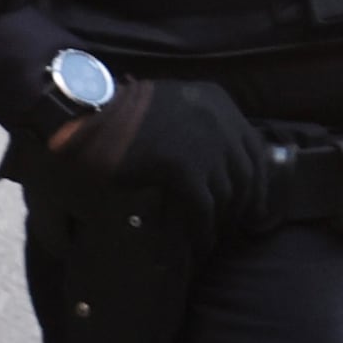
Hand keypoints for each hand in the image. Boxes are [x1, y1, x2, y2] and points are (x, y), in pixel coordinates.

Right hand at [36, 77, 264, 231]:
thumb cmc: (118, 110)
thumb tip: (219, 159)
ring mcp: (203, 143)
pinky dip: (205, 229)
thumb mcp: (169, 105)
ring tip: (215, 237)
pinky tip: (201, 243)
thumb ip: (195, 124)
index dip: (258, 180)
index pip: (254, 147)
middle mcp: (218, 119)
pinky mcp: (183, 167)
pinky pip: (204, 208)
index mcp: (215, 100)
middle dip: (247, 203)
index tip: (255, 202)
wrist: (84, 110)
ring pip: (229, 194)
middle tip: (240, 226)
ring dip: (223, 220)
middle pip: (248, 173)